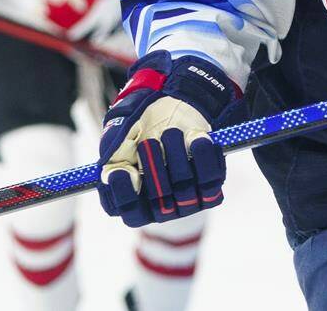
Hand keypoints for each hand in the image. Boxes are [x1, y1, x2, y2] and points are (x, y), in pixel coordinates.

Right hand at [98, 52, 241, 226]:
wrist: (175, 111)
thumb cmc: (143, 130)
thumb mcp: (121, 141)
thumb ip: (115, 161)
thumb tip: (121, 177)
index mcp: (137, 203)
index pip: (132, 213)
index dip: (126, 195)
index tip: (124, 171)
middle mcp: (163, 208)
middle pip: (160, 203)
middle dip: (153, 167)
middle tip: (148, 141)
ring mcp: (189, 200)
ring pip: (185, 189)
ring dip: (176, 156)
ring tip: (171, 132)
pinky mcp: (211, 185)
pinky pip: (211, 178)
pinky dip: (203, 156)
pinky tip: (196, 137)